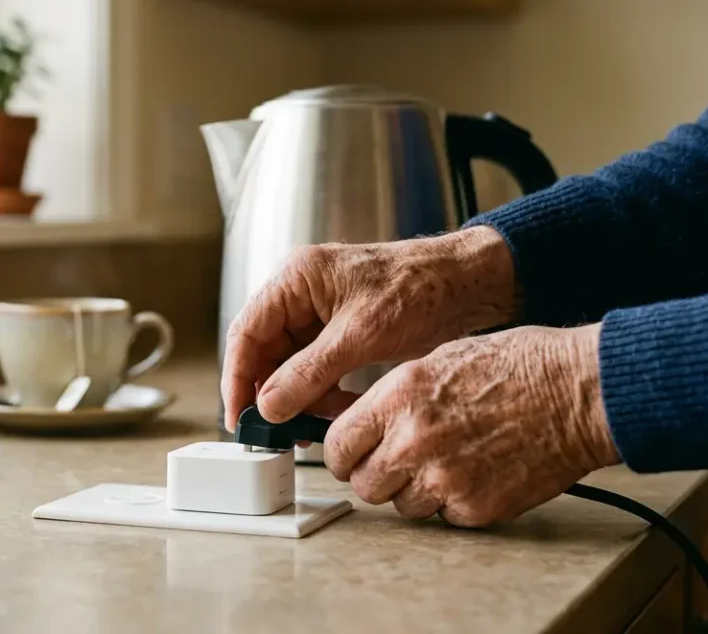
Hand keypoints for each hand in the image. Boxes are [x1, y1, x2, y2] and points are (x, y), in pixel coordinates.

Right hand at [222, 226, 519, 430]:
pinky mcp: (341, 330)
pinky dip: (322, 391)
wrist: (469, 285)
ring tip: (319, 422)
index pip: (246, 331)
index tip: (241, 415)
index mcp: (297, 278)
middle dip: (273, 392)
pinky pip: (316, 366)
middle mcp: (302, 292)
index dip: (238, 377)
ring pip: (290, 363)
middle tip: (278, 430)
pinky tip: (338, 409)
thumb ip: (309, 371)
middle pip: (265, 350)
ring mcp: (321, 311)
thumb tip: (270, 403)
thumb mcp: (359, 335)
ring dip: (301, 396)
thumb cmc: (421, 288)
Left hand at [323, 324, 621, 527]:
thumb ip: (393, 400)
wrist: (578, 392)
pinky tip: (478, 472)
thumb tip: (362, 427)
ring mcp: (445, 478)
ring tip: (448, 461)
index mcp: (399, 397)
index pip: (338, 444)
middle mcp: (414, 440)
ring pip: (402, 506)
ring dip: (416, 491)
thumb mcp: (437, 361)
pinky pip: (445, 517)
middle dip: (377, 476)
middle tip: (399, 464)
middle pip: (364, 485)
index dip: (344, 453)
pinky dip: (456, 502)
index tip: (352, 455)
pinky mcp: (476, 507)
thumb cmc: (517, 367)